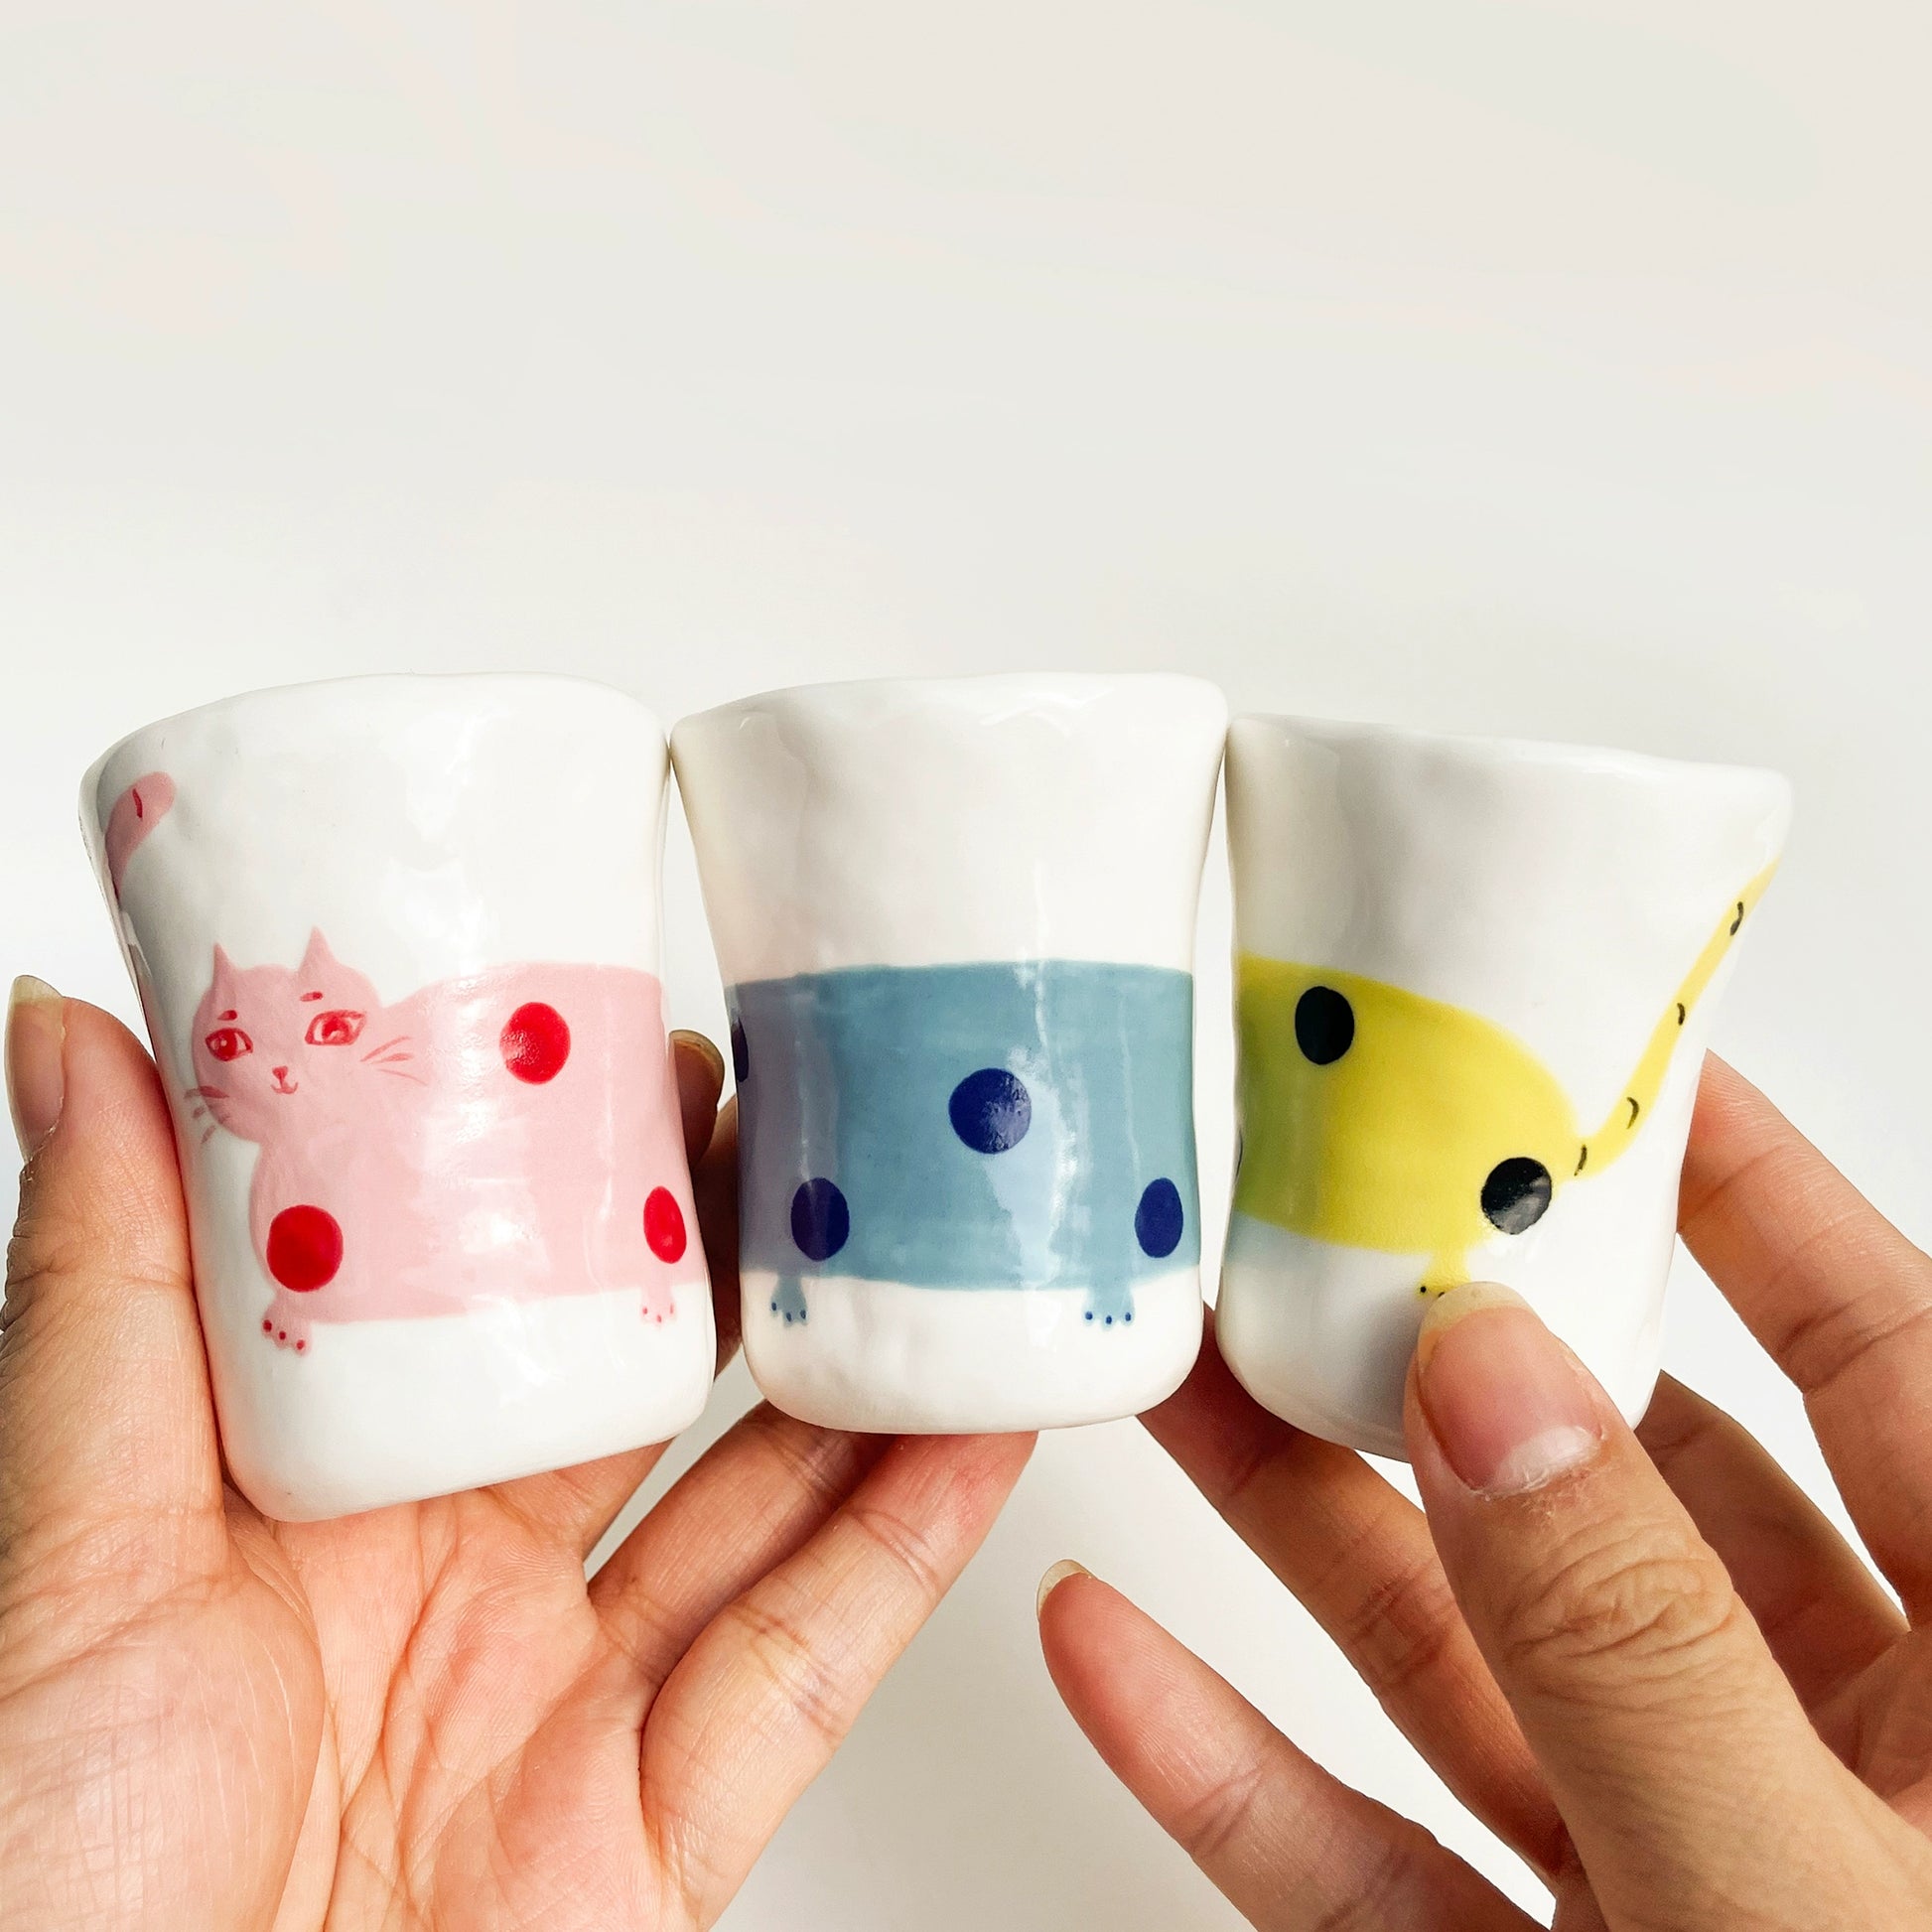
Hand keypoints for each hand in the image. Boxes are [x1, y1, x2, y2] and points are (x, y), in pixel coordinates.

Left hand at [0, 983, 1031, 1929]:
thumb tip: (75, 1034)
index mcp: (311, 1508)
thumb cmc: (42, 1882)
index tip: (653, 1052)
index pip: (479, 1303)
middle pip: (646, 1393)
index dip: (573, 1181)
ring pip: (757, 1513)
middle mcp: (449, 1597)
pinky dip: (903, 1555)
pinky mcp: (651, 1845)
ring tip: (941, 1251)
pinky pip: (803, 1674)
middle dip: (747, 1260)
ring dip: (859, 1386)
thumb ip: (109, 1295)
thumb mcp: (64, 1547)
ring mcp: (561, 1716)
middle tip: (832, 1127)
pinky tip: (970, 1440)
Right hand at [1039, 1057, 1931, 1927]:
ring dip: (1296, 1523)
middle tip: (1313, 1222)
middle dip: (1437, 1353)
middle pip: (1604, 1490)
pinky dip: (1230, 1766)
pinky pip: (1367, 1858)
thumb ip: (1634, 1642)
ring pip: (1461, 1655)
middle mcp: (1819, 1766)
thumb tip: (1487, 1373)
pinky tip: (1112, 1654)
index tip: (1610, 1070)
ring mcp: (1668, 1877)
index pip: (1877, 1362)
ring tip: (1170, 1383)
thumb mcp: (1798, 1894)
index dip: (1755, 1196)